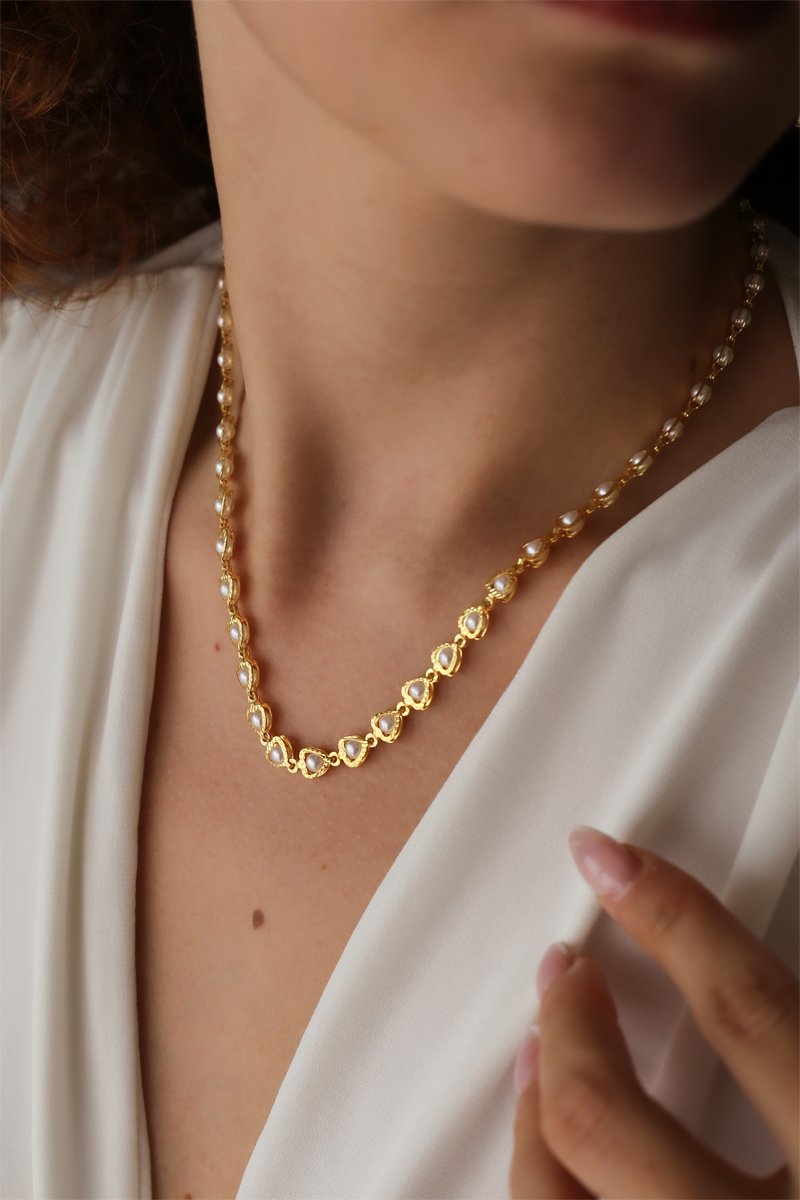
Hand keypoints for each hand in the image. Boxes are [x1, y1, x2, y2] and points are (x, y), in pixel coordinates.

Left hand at [509, 827, 798, 1198]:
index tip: (613, 861)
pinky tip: (548, 1155)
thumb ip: (794, 1029)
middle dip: (567, 1031)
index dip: (676, 922)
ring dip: (532, 1115)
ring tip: (538, 1058)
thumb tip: (715, 943)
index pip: (750, 1014)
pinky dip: (545, 1184)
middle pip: (607, 1119)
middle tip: (565, 972)